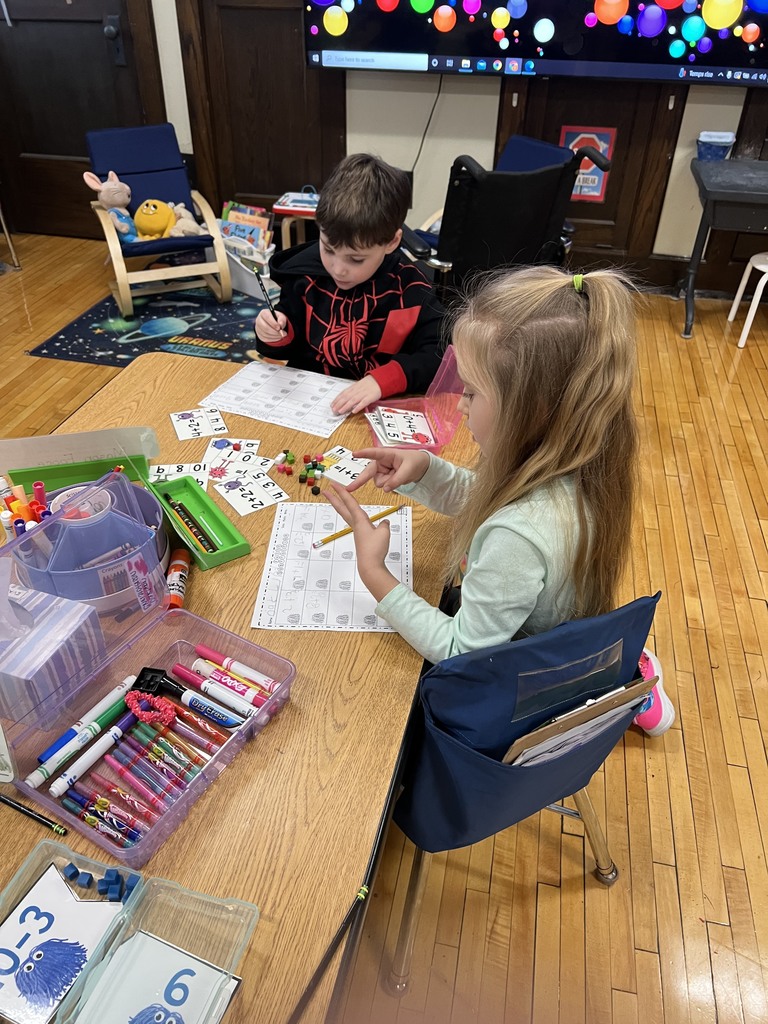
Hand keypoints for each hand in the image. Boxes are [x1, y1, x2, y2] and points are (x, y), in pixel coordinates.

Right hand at [254, 308, 287, 342]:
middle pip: (265, 327)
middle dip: (275, 332)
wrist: (273, 324)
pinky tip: (277, 337)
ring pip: (266, 334)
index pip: (267, 318)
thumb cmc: (277, 319)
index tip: (279, 328)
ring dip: (275, 336)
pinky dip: (273, 339)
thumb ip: (282, 320)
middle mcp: (258, 320)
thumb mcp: (281, 317)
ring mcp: (258, 328)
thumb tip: (281, 325)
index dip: (274, 324)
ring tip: (281, 335)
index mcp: (264, 313)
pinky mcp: (259, 334)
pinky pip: (265, 338)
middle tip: (282, 334)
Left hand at [323, 483, 398, 600]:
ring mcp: (356, 531)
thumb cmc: (375, 549)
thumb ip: (384, 524)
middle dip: (334, 499)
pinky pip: (354, 522)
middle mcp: (356, 524)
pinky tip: (358, 516)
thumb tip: (384, 523)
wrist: (370, 565)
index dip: (342, 492)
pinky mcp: (360, 537)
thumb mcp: (384, 532)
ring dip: (341, 506)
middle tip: (326, 491)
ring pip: (347, 515)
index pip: (350, 502)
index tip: (334, 485)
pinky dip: (353, 515)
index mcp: (360, 520)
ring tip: (337, 500)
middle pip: (342, 508)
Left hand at [331, 376, 381, 415]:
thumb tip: (344, 399)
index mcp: (353, 387)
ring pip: (353, 400)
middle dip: (339, 404)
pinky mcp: (370, 397)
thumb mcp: (358, 386)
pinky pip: (363, 402)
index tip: (332, 405)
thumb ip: (352, 392)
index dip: (337, 399)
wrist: (380, 380)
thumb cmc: (368, 384)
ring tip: (340, 411)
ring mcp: (363, 394)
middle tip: (334, 410)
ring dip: (346, 406)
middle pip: (346, 397)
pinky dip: (358, 407)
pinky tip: (354, 411)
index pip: (343, 393)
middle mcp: (357, 390)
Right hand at [347, 447, 430, 493]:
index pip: (373, 453)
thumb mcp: (408, 470)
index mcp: (386, 454)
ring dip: (388, 482)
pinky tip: (397, 479)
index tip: (354, 454)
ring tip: (399, 475)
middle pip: (368, 473)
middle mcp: (380, 462)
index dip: (363, 454)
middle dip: (361, 481)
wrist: (420, 466)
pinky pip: (383, 486)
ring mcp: (381, 471)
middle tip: (349, 489)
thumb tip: (385, 489)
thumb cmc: (414, 461)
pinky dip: (390, 485)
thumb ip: (396, 479)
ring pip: (378, 482)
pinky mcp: (383, 478)